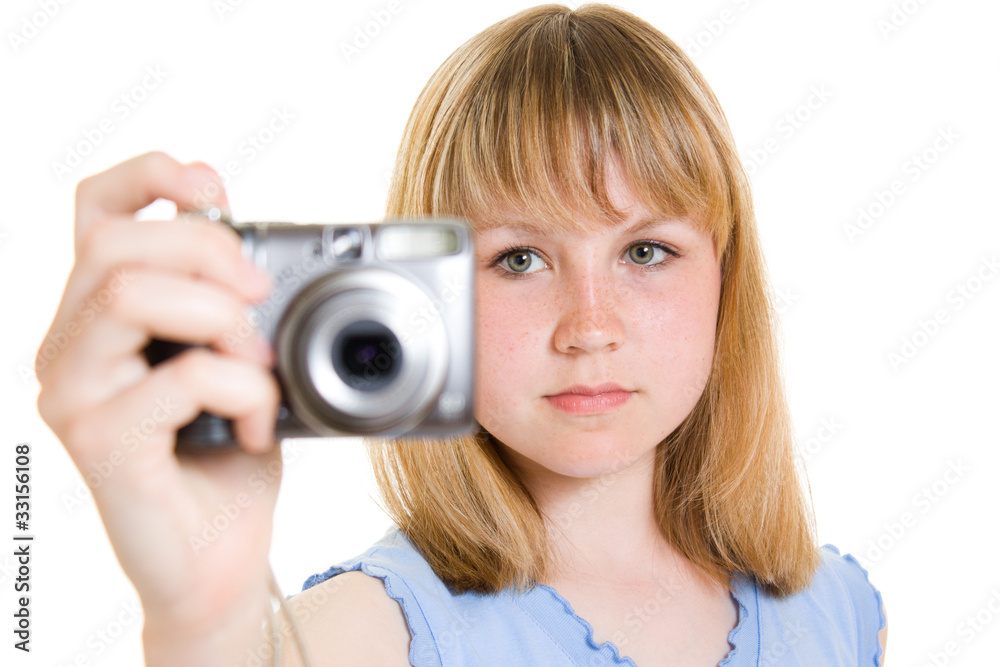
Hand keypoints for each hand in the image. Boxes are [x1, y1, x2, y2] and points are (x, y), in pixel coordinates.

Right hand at [36, 151, 282, 663]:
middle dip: (209, 252)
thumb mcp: (235, 359)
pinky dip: (243, 389)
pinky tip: (259, 423)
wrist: (221, 557)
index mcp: (101, 316)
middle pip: (116, 243)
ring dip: (223, 320)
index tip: (214, 186)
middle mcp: (70, 347)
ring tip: (259, 365)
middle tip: (261, 298)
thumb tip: (240, 236)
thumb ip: (223, 301)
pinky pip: (179, 375)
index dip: (150, 176)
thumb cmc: (227, 457)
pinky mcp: (98, 441)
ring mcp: (73, 394)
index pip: (94, 212)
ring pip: (132, 294)